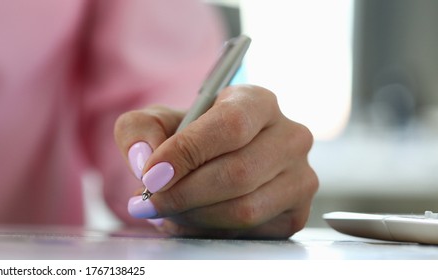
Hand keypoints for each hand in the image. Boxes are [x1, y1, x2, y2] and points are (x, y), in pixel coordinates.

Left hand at [114, 85, 317, 238]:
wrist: (205, 168)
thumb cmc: (184, 140)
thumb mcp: (153, 124)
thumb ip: (137, 130)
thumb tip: (144, 157)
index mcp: (257, 101)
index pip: (230, 125)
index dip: (188, 152)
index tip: (153, 174)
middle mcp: (289, 136)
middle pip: (237, 173)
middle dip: (184, 193)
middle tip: (149, 202)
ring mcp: (300, 176)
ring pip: (245, 208)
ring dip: (195, 216)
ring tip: (168, 210)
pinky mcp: (296, 213)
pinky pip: (251, 232)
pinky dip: (212, 231)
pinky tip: (194, 219)